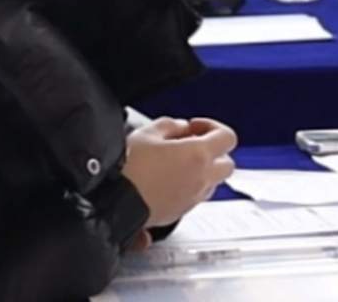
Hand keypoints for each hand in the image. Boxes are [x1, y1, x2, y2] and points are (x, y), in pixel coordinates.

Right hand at [122, 117, 238, 230]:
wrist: (110, 203)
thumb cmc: (126, 170)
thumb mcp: (146, 134)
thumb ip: (170, 126)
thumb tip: (179, 127)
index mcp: (198, 155)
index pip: (227, 137)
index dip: (213, 127)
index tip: (194, 127)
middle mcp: (201, 179)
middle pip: (227, 163)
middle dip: (214, 152)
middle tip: (192, 145)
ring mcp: (192, 199)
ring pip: (213, 182)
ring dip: (203, 170)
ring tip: (178, 163)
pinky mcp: (180, 213)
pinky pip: (196, 197)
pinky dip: (190, 187)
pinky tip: (168, 180)